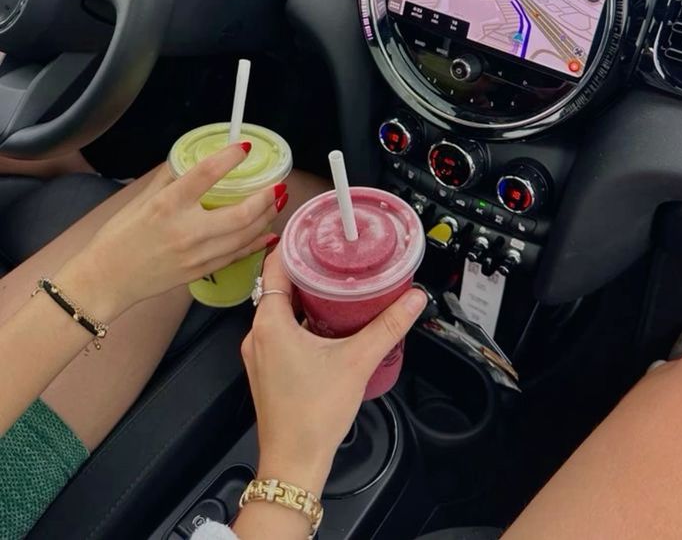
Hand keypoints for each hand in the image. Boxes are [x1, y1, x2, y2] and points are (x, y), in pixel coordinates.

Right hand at [56, 144, 284, 319]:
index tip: (245, 147)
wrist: (105, 280)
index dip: (229, 158)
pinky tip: (269, 232)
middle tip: (279, 184)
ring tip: (277, 202)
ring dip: (266, 217)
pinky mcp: (200, 272)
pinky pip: (236, 256)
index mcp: (168, 205)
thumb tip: (191, 157)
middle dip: (266, 197)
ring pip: (244, 235)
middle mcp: (186, 230)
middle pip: (240, 213)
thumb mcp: (140, 199)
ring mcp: (196, 255)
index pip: (206, 174)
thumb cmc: (119, 238)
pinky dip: (256, 243)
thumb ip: (169, 178)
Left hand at [241, 249, 426, 494]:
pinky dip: (298, 321)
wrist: (294, 463)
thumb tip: (412, 299)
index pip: (274, 267)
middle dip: (305, 271)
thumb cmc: (313, 416)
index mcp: (269, 323)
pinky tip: (324, 327)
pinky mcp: (266, 371)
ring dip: (302, 298)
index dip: (291, 245)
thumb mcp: (357, 361)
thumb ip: (387, 326)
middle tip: (331, 256)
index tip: (309, 231)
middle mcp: (257, 335)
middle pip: (277, 287)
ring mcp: (259, 355)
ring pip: (278, 311)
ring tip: (331, 287)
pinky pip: (279, 333)